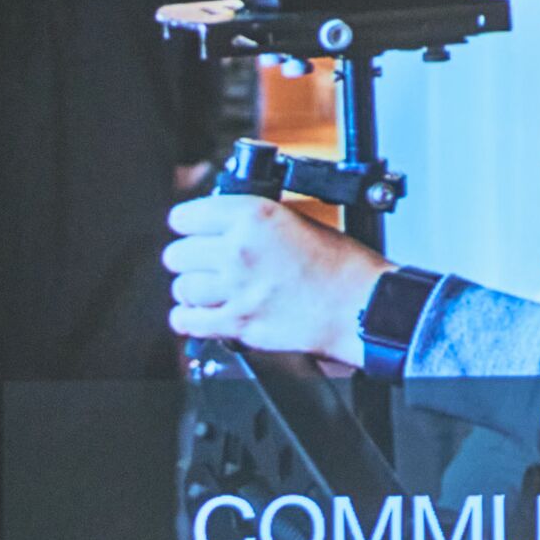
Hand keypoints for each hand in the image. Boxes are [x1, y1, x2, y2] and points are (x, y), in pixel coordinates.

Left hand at [164, 195, 389, 365]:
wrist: (362, 307)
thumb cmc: (344, 268)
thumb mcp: (299, 222)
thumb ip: (256, 222)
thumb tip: (224, 227)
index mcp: (254, 216)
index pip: (185, 216)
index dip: (189, 225)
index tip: (193, 231)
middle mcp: (238, 250)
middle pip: (177, 254)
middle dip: (189, 259)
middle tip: (204, 264)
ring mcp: (235, 289)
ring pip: (182, 288)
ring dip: (192, 290)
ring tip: (209, 291)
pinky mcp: (238, 323)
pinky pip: (188, 321)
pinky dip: (189, 319)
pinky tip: (200, 314)